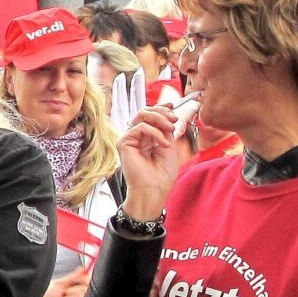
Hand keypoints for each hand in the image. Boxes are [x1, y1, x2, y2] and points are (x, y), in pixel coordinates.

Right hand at [117, 107, 187, 221]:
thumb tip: (170, 114)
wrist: (154, 189)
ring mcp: (129, 139)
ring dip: (159, 118)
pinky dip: (155, 133)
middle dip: (161, 111)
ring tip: (170, 128)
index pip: (150, 116)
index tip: (173, 106)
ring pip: (141, 115)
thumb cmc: (161, 174)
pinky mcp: (124, 143)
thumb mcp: (170, 145)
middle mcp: (136, 137)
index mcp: (147, 138)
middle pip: (145, 112)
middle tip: (174, 119)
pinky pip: (140, 127)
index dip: (161, 108)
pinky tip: (163, 144)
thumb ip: (167, 129)